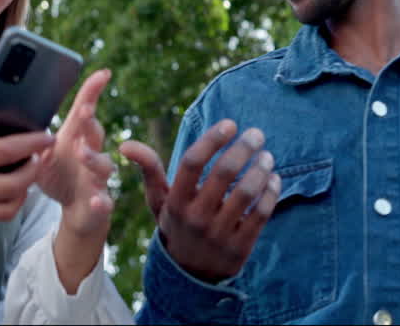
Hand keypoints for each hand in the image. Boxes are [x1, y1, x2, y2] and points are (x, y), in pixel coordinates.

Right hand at [0, 75, 55, 230]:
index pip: (7, 151)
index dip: (34, 144)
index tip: (48, 137)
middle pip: (16, 184)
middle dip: (34, 170)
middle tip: (37, 159)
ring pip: (8, 208)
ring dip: (23, 193)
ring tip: (24, 177)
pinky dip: (4, 209)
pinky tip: (3, 195)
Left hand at [34, 68, 115, 239]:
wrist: (78, 209)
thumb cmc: (58, 174)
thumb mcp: (41, 154)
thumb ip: (30, 138)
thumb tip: (3, 117)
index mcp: (76, 138)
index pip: (84, 111)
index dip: (93, 92)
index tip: (102, 73)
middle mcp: (91, 153)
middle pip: (94, 133)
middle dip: (90, 121)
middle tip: (83, 110)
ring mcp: (97, 178)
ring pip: (102, 165)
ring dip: (93, 158)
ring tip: (82, 152)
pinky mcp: (99, 203)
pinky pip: (105, 202)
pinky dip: (103, 202)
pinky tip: (98, 201)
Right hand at [120, 120, 280, 282]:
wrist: (190, 275)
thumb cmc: (177, 224)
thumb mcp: (159, 202)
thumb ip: (149, 170)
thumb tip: (125, 144)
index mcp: (175, 202)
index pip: (192, 162)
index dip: (212, 139)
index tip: (230, 123)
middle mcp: (196, 218)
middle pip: (223, 173)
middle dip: (244, 148)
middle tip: (257, 134)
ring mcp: (219, 234)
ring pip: (245, 193)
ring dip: (260, 169)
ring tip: (267, 156)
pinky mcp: (240, 248)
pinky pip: (261, 214)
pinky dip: (270, 192)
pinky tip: (273, 179)